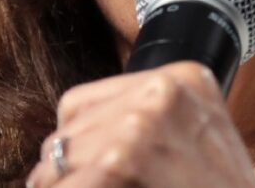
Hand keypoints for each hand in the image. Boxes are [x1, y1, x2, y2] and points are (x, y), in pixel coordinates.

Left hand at [26, 61, 254, 187]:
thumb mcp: (197, 144)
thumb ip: (148, 128)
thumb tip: (66, 150)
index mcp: (183, 78)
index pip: (82, 105)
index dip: (80, 148)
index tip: (98, 172)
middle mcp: (160, 92)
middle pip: (67, 134)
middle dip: (70, 174)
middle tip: (108, 187)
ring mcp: (138, 125)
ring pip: (56, 164)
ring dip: (67, 187)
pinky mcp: (119, 161)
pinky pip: (62, 185)